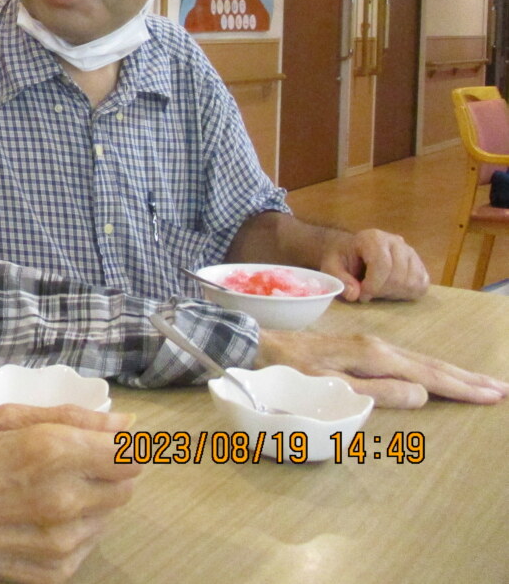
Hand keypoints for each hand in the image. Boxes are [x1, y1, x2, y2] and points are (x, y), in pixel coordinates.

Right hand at [0, 404, 140, 583]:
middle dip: (106, 468)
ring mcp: (59, 543)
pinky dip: (73, 529)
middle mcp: (64, 501)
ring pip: (109, 515)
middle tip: (64, 460)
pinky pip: (87, 545)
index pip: (132, 453)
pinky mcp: (51, 572)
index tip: (109, 438)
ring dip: (90, 499)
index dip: (125, 442)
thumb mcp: (6, 418)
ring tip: (41, 488)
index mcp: (54, 453)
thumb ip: (72, 418)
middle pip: (127, 484)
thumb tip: (125, 422)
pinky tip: (36, 515)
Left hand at [257, 329, 508, 407]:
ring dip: (452, 372)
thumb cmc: (290, 372)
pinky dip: (429, 368)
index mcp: (374, 356)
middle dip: (467, 378)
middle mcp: (377, 347)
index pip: (429, 375)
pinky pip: (406, 359)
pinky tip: (435, 374)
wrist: (258, 346)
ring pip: (421, 360)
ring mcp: (368, 345)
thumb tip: (422, 394)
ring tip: (480, 382)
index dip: (462, 388)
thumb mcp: (331, 387)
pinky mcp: (359, 348)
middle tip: (502, 389)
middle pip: (431, 364)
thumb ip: (376, 392)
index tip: (493, 396)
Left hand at [321, 228, 428, 301]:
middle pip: (398, 276)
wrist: (354, 252)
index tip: (362, 295)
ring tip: (378, 290)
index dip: (373, 285)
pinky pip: (422, 285)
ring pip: (411, 282)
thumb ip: (340, 279)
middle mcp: (396, 242)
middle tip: (367, 294)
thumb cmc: (343, 259)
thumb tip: (354, 294)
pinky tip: (391, 291)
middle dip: (381, 291)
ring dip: (393, 294)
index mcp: (373, 238)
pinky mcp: (420, 265)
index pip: (382, 264)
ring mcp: (411, 253)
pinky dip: (407, 294)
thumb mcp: (332, 266)